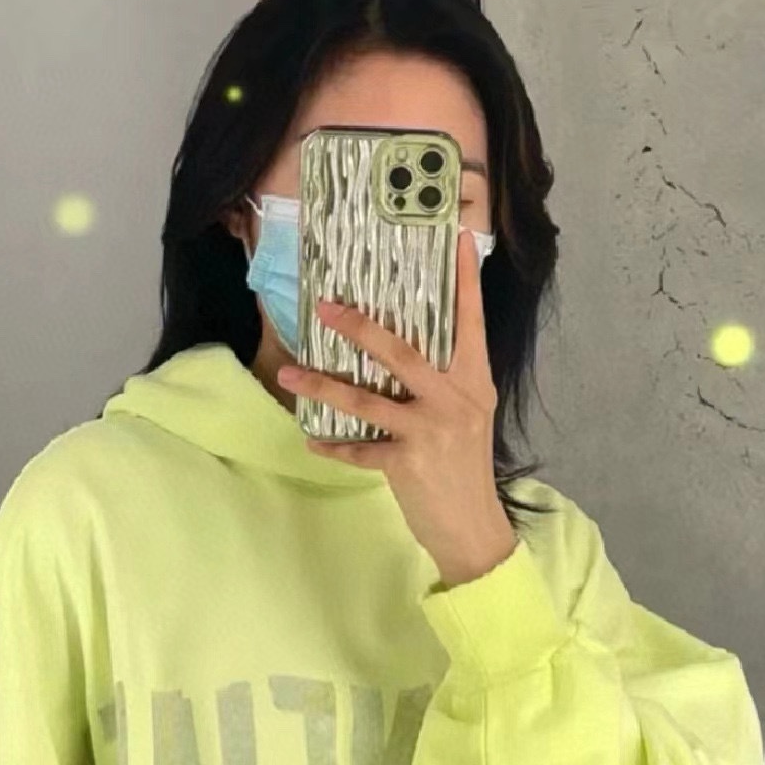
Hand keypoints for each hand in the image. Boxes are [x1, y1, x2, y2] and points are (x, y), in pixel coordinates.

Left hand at [276, 227, 518, 588]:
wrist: (472, 526)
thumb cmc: (464, 465)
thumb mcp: (468, 414)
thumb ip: (446, 380)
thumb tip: (401, 347)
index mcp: (474, 380)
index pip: (469, 322)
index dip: (463, 281)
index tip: (454, 238)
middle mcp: (455, 399)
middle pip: (402, 352)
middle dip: (359, 328)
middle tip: (325, 307)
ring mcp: (431, 430)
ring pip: (367, 399)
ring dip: (323, 385)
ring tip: (291, 372)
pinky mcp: (408, 463)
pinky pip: (359, 448)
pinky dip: (334, 446)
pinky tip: (312, 441)